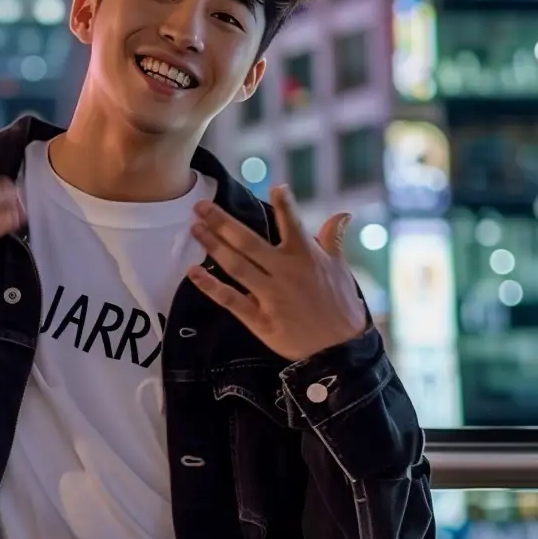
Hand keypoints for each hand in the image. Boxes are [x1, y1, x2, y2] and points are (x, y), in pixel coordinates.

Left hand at [187, 184, 368, 360]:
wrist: (341, 352)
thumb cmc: (340, 305)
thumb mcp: (340, 269)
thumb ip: (334, 239)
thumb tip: (344, 214)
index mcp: (306, 258)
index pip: (293, 225)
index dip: (285, 206)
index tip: (276, 186)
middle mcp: (285, 273)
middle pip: (248, 243)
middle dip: (222, 222)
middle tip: (200, 206)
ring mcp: (272, 296)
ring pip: (237, 267)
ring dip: (213, 246)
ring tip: (195, 228)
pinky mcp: (261, 319)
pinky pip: (232, 300)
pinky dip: (211, 287)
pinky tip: (193, 272)